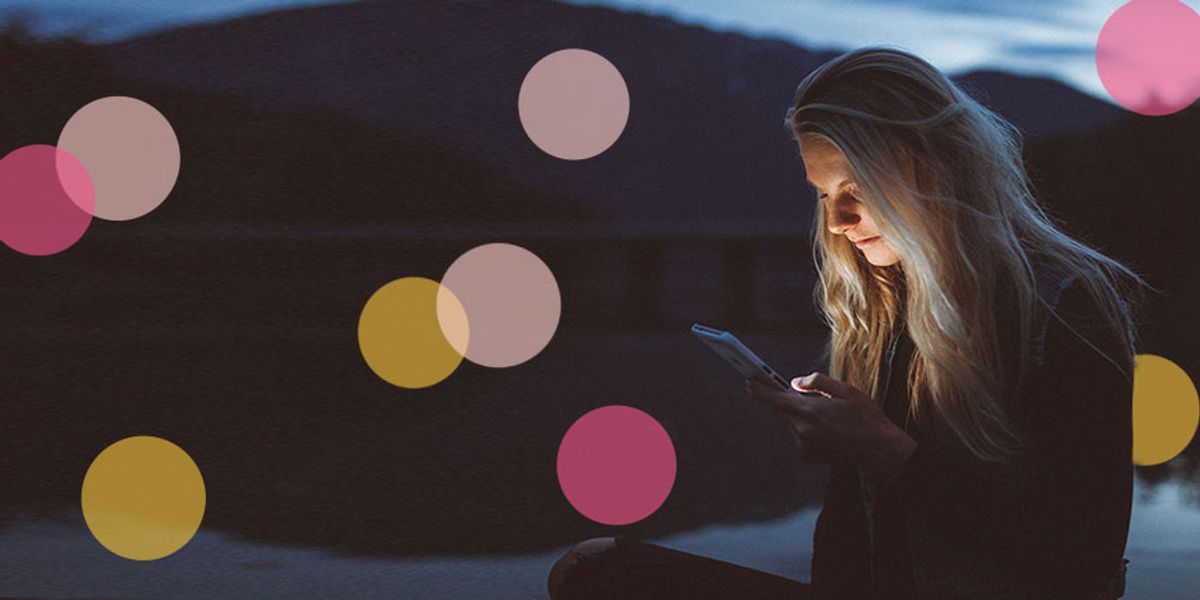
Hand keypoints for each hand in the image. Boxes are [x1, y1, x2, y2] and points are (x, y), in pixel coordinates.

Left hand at [744, 372, 916, 482]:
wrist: (877, 448)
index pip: (775, 399)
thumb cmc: (864, 416)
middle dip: (785, 401)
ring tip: (823, 413)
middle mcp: (802, 430)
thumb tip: (795, 382)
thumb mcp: (845, 390)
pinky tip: (825, 428)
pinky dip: (804, 429)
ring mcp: (804, 445)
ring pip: (789, 424)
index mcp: (810, 411)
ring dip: (797, 416)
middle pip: (781, 411)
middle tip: (797, 393)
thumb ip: (817, 382)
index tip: (749, 382)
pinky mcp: (807, 455)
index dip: (759, 389)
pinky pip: (798, 436)